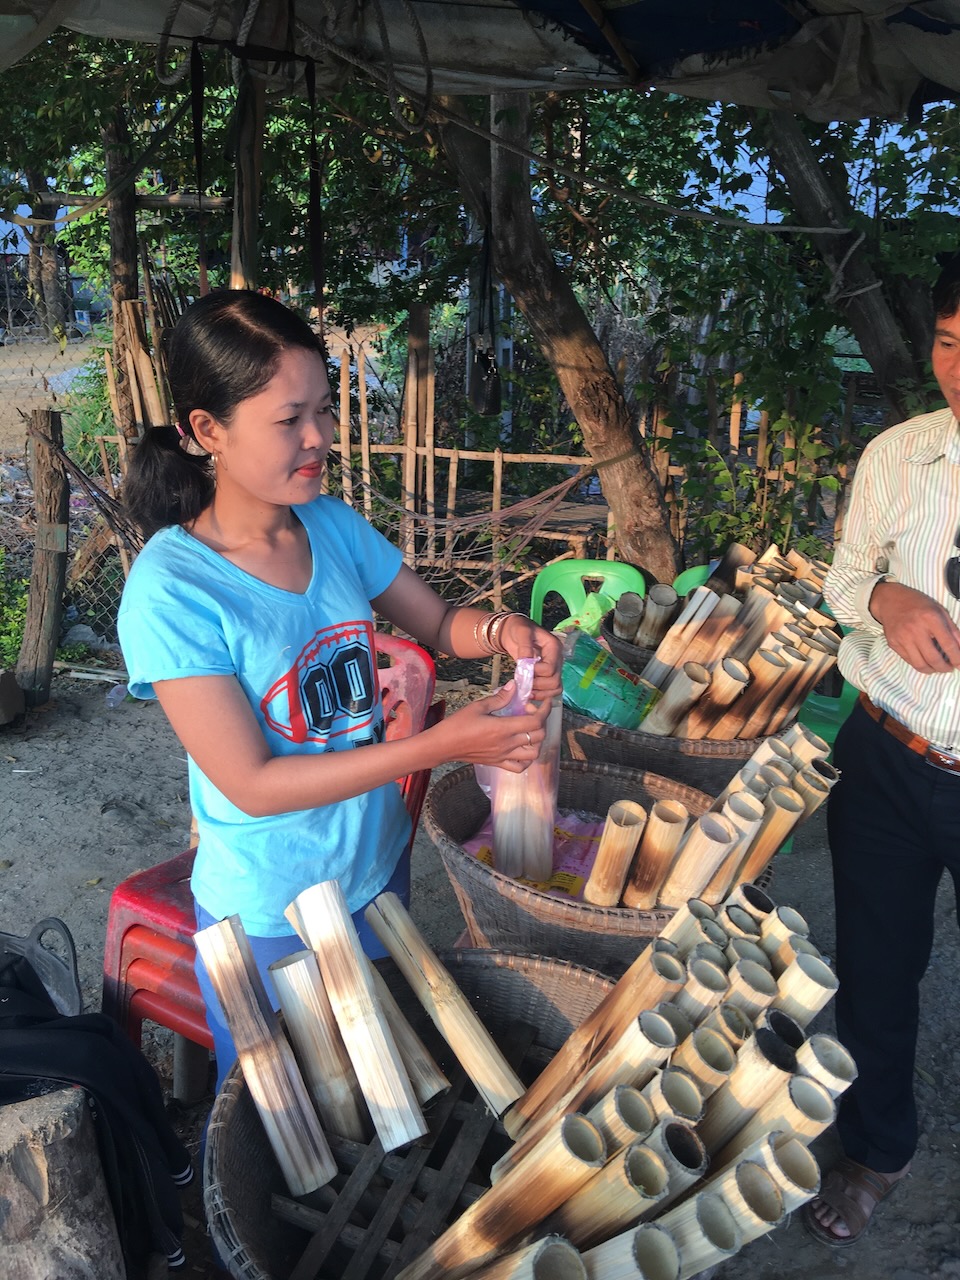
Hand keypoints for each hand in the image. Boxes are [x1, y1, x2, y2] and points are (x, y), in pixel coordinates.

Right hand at [433, 681, 548, 771]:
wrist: (443, 745)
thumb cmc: (457, 724)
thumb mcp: (477, 706)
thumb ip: (499, 698)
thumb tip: (514, 685)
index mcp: (503, 728)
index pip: (535, 721)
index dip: (544, 710)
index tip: (544, 702)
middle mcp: (507, 744)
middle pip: (538, 736)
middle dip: (541, 723)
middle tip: (529, 713)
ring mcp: (503, 756)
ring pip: (533, 753)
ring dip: (536, 741)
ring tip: (528, 730)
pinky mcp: (498, 763)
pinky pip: (520, 767)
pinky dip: (527, 759)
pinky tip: (522, 748)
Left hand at [499, 616, 563, 701]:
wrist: (512, 631)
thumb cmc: (517, 629)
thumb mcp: (521, 632)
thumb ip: (525, 648)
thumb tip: (527, 665)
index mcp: (554, 647)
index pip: (550, 668)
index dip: (536, 673)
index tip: (523, 669)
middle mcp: (557, 659)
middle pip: (554, 681)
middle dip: (537, 684)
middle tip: (522, 681)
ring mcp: (554, 668)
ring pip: (555, 688)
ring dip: (540, 692)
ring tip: (525, 689)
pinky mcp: (548, 675)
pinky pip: (550, 691)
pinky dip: (541, 695)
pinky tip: (529, 692)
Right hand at [870, 581, 959, 672]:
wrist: (890, 601)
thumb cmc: (918, 604)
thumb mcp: (940, 611)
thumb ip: (952, 630)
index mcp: (930, 618)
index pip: (947, 644)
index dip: (956, 658)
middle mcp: (915, 629)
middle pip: (933, 658)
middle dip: (944, 668)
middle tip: (949, 668)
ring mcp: (902, 638)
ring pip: (920, 664)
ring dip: (932, 670)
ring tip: (937, 667)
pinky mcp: (893, 644)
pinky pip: (909, 660)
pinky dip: (920, 664)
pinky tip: (925, 660)